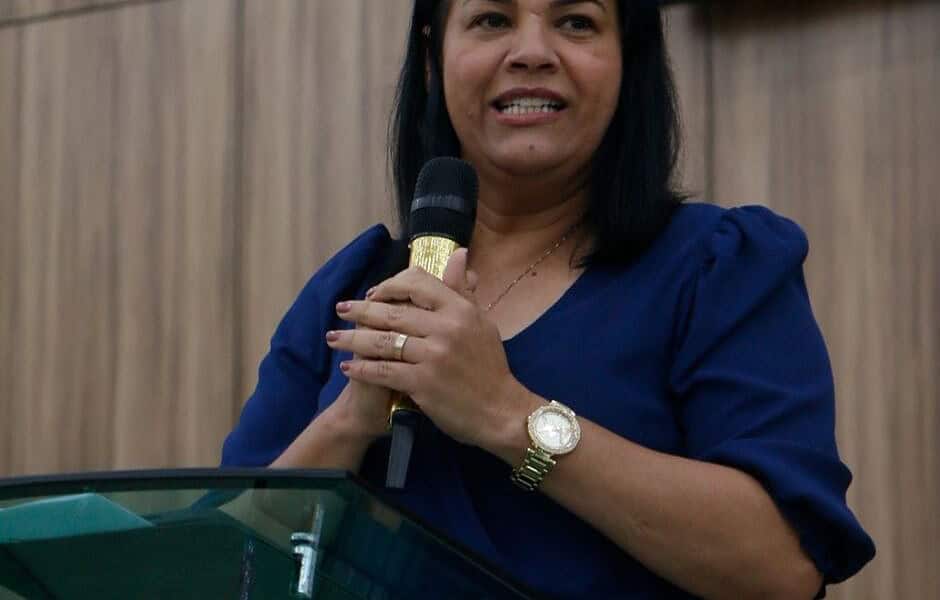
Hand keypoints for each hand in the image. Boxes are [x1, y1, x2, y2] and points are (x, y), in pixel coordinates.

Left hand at [326, 250, 529, 448]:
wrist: (501, 412)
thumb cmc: (490, 367)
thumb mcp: (481, 321)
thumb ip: (463, 290)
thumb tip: (458, 255)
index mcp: (460, 309)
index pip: (417, 283)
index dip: (389, 285)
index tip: (374, 294)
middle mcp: (446, 327)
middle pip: (393, 311)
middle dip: (361, 310)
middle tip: (341, 310)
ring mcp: (433, 355)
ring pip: (382, 340)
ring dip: (352, 339)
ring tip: (333, 338)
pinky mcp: (423, 383)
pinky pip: (383, 371)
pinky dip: (362, 369)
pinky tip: (348, 367)